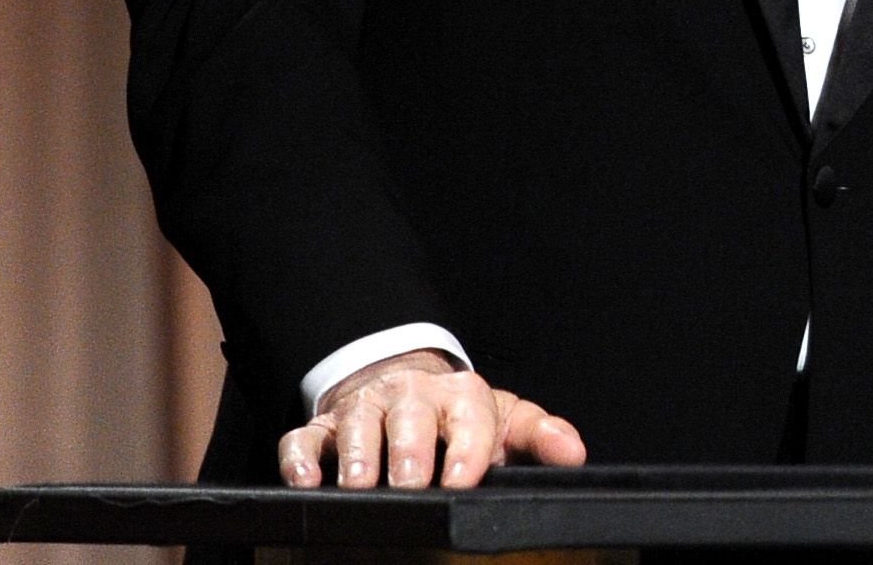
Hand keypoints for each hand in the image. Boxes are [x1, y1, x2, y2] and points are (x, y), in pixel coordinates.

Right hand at [277, 349, 587, 488]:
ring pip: (355, 426)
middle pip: (408, 417)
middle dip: (408, 452)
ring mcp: (361, 411)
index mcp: (460, 396)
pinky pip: (301, 440)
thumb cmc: (458, 418)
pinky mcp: (320, 430)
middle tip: (410, 485)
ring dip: (356, 457)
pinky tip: (307, 482)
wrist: (404, 386)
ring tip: (359, 486)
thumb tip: (574, 454)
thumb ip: (539, 437)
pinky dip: (299, 460)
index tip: (463, 480)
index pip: (469, 417)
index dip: (467, 449)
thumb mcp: (503, 421)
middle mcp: (409, 397)